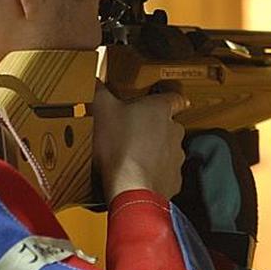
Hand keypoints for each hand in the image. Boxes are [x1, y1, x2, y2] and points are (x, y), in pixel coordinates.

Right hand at [91, 83, 188, 202]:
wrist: (130, 188)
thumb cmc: (118, 147)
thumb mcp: (101, 110)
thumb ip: (99, 91)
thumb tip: (94, 81)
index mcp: (160, 110)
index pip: (174, 98)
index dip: (169, 99)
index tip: (167, 100)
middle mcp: (174, 132)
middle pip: (168, 125)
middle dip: (154, 128)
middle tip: (131, 132)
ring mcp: (175, 157)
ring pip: (167, 150)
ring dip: (154, 152)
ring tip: (130, 157)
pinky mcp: (173, 180)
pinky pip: (164, 173)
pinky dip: (153, 174)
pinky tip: (136, 176)